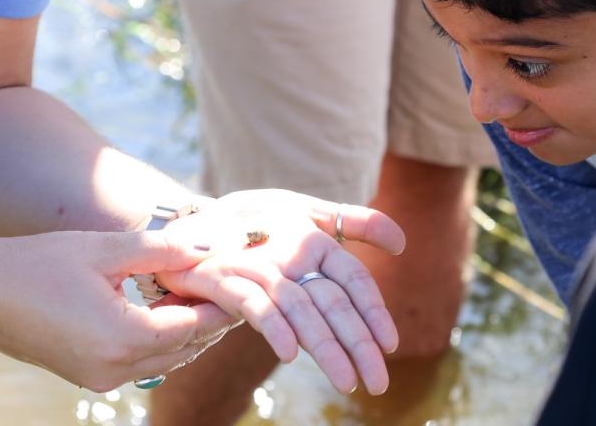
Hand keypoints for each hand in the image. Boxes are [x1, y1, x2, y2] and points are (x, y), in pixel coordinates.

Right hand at [0, 229, 238, 391]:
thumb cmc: (40, 263)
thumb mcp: (107, 249)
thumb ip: (164, 250)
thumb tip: (213, 246)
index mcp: (124, 339)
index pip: (195, 325)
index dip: (223, 302)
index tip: (242, 277)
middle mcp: (115, 369)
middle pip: (187, 347)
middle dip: (211, 317)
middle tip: (228, 281)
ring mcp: (100, 379)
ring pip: (168, 359)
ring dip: (188, 328)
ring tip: (199, 288)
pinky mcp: (88, 377)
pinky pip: (143, 363)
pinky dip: (162, 338)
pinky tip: (165, 304)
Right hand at [157, 190, 406, 394]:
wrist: (193, 223)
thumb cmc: (259, 220)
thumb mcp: (307, 213)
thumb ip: (355, 222)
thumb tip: (402, 242)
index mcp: (315, 238)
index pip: (354, 279)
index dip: (374, 312)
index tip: (390, 346)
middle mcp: (291, 251)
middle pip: (334, 301)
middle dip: (359, 343)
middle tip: (378, 382)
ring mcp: (259, 266)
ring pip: (301, 309)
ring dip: (325, 348)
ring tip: (347, 381)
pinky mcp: (225, 279)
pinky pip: (255, 305)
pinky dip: (275, 327)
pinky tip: (292, 355)